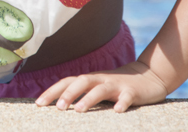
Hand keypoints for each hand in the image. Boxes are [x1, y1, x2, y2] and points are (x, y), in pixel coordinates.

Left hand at [35, 60, 167, 112]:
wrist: (148, 76)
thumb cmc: (116, 86)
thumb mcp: (97, 88)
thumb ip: (81, 94)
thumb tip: (58, 105)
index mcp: (90, 80)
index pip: (67, 82)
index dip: (52, 91)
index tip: (39, 104)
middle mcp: (101, 80)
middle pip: (82, 81)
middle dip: (68, 93)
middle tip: (58, 108)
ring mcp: (117, 85)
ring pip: (101, 89)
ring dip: (89, 98)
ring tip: (79, 110)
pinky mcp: (133, 92)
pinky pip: (127, 97)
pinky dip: (122, 103)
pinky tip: (117, 111)